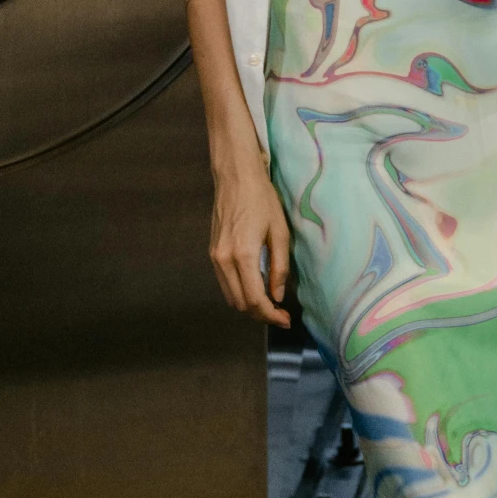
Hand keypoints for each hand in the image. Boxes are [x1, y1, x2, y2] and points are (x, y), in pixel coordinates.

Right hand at [209, 155, 292, 326]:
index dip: (271, 315)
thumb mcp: (281, 232)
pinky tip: (256, 285)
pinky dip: (240, 291)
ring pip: (231, 296)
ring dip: (250, 304)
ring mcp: (215, 257)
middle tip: (281, 313)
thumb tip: (277, 296)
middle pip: (241, 304)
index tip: (285, 320)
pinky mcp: (212, 253)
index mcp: (243, 255)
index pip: (255, 299)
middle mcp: (224, 260)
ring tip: (270, 302)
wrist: (236, 177)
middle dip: (261, 313)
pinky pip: (225, 282)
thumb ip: (279, 267)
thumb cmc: (262, 200)